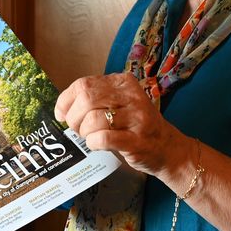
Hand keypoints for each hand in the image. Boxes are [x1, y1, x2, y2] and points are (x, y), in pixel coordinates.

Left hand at [55, 72, 191, 177]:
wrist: (168, 148)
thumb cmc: (136, 126)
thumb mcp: (119, 104)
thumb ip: (95, 100)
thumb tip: (62, 109)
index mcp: (123, 82)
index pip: (83, 84)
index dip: (66, 101)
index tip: (62, 114)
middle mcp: (131, 96)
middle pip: (86, 99)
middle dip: (74, 118)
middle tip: (77, 129)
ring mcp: (136, 118)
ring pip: (93, 120)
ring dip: (85, 133)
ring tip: (91, 137)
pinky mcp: (137, 140)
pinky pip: (103, 138)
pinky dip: (94, 143)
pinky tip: (98, 144)